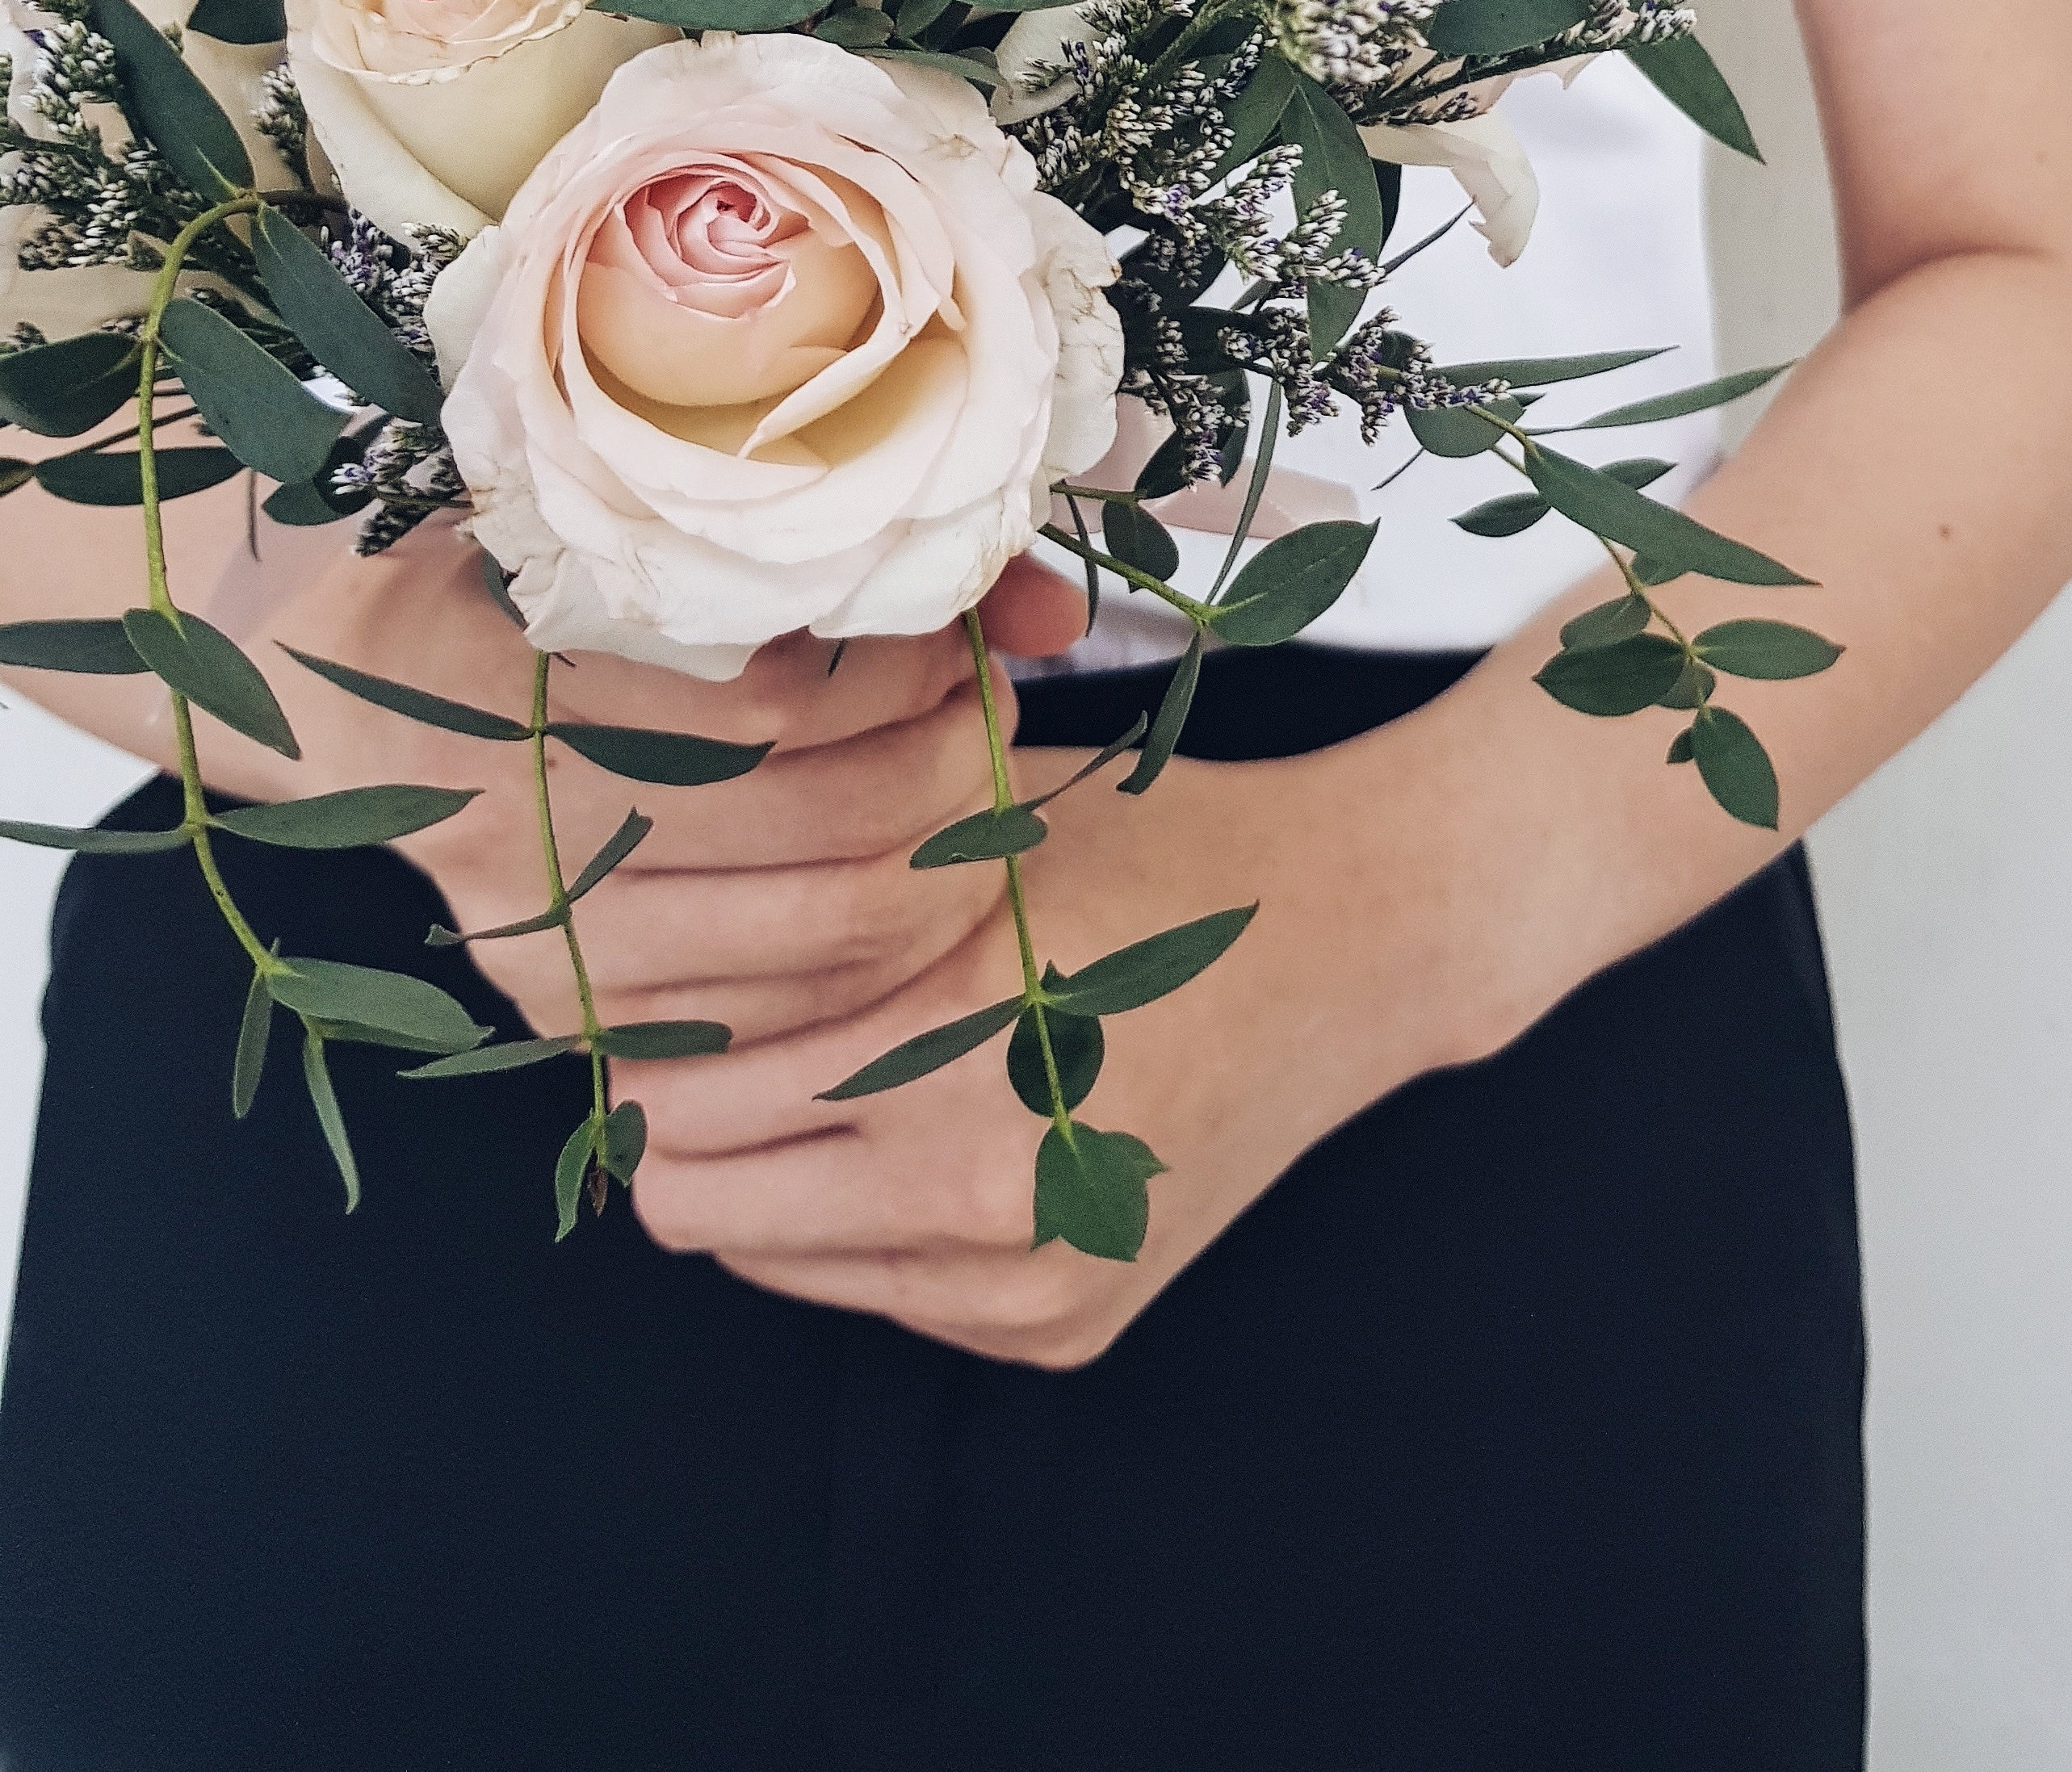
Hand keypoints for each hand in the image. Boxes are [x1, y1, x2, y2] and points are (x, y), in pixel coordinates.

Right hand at [206, 514, 1092, 1050]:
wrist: (348, 686)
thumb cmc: (528, 572)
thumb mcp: (656, 523)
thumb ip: (862, 553)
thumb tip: (1049, 616)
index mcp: (537, 674)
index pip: (783, 707)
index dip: (908, 669)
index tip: (947, 630)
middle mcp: (533, 821)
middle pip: (838, 829)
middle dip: (960, 767)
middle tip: (987, 710)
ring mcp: (549, 940)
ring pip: (833, 940)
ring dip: (949, 863)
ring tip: (968, 789)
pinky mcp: (570, 1017)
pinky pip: (784, 1024)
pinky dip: (885, 969)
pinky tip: (912, 889)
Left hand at [619, 713, 1487, 1367]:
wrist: (1364, 940)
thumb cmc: (1157, 853)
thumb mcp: (974, 828)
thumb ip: (811, 889)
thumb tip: (620, 935)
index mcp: (950, 1050)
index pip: (682, 1106)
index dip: (643, 1043)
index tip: (643, 991)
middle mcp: (987, 1195)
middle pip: (704, 1208)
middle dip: (685, 1124)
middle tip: (705, 1036)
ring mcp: (1034, 1282)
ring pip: (783, 1261)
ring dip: (775, 1176)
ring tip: (824, 1067)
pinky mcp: (1070, 1328)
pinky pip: (888, 1292)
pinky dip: (875, 1221)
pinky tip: (940, 1119)